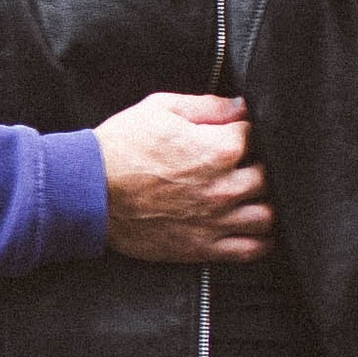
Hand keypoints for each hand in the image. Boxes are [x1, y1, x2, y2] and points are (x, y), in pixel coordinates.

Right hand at [97, 89, 274, 261]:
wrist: (90, 192)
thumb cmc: (122, 146)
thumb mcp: (161, 109)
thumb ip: (207, 106)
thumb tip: (241, 106)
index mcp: (217, 149)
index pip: (254, 135)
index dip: (244, 130)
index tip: (234, 131)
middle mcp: (224, 187)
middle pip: (267, 176)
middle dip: (259, 165)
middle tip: (243, 162)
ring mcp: (216, 221)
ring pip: (267, 215)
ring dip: (265, 202)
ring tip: (253, 194)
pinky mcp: (203, 247)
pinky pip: (250, 250)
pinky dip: (262, 240)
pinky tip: (258, 229)